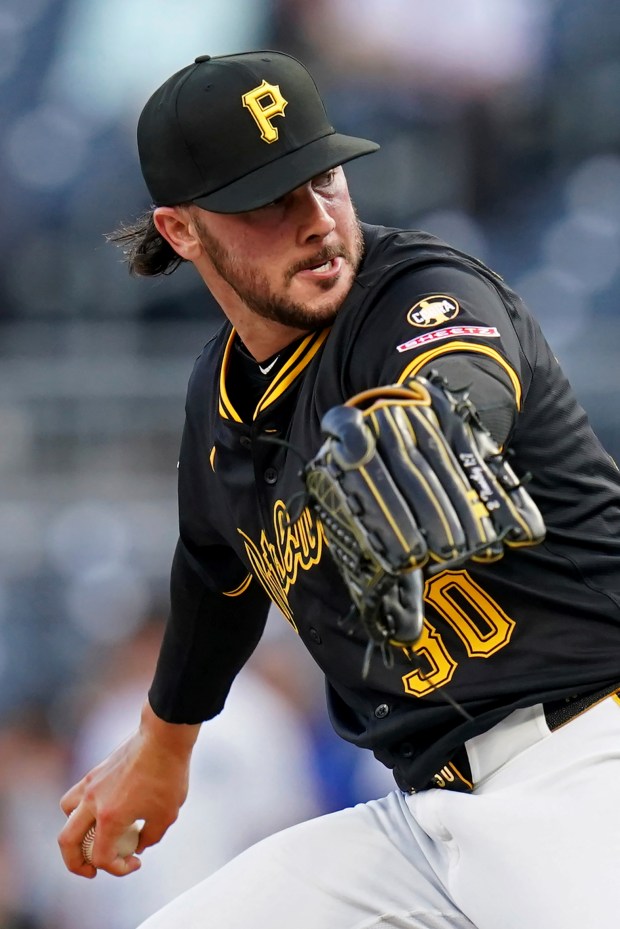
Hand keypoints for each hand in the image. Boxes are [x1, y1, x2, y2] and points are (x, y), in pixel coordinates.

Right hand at [58, 700, 199, 877]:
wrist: (164, 736)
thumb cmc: (168, 774)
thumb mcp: (166, 815)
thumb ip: (149, 837)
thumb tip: (137, 844)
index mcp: (110, 817)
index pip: (100, 856)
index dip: (118, 868)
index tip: (136, 861)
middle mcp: (93, 802)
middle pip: (66, 841)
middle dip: (75, 863)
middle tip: (91, 870)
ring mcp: (91, 784)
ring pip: (66, 812)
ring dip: (74, 829)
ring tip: (92, 834)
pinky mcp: (96, 771)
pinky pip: (78, 794)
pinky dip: (83, 807)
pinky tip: (105, 808)